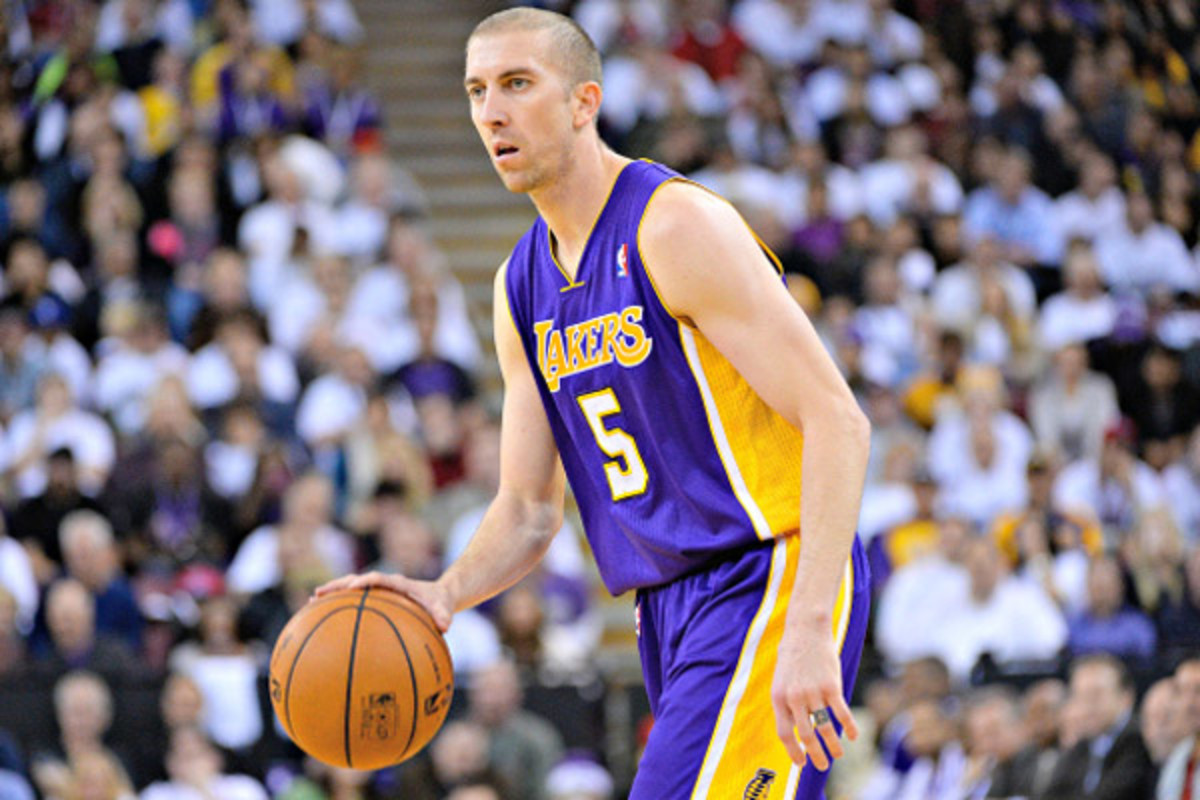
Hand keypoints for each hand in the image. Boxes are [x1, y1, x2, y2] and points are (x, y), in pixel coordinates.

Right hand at [313, 571, 453, 631]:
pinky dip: (339, 605)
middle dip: (337, 586)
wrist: (441, 594)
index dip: (365, 582)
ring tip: (311, 602)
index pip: (379, 579)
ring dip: (332, 593)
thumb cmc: (441, 602)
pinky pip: (355, 600)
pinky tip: (324, 618)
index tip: (353, 588)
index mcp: (399, 583)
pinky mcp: (376, 597)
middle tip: (317, 594)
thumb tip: (445, 626)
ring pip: (350, 587)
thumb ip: (444, 614)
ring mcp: (379, 590)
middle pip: (356, 579)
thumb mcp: (445, 608)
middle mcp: (385, 583)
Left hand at [771, 617, 857, 770]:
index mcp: (779, 697)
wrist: (806, 630)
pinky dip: (849, 727)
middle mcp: (794, 698)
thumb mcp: (782, 679)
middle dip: (815, 755)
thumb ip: (787, 702)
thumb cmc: (793, 655)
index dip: (793, 751)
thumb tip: (796, 727)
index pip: (785, 733)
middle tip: (822, 766)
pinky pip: (841, 713)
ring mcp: (813, 692)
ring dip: (833, 746)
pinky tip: (853, 736)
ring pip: (825, 728)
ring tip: (838, 755)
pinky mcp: (831, 686)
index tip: (801, 763)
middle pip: (806, 736)